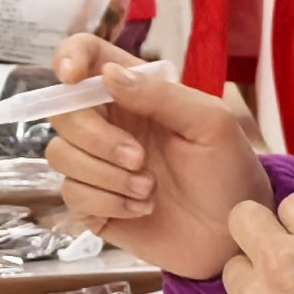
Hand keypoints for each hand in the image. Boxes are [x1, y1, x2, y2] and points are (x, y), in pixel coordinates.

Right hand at [39, 31, 268, 279]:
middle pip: (63, 113)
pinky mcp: (92, 204)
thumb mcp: (209, 123)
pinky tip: (141, 208)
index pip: (87, 58)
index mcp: (136, 94)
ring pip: (61, 155)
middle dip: (97, 138)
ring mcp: (97, 165)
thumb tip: (107, 74)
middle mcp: (110, 124)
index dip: (69, 58)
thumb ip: (160, 95)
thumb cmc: (229, 172)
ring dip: (106, 175)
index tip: (71, 79)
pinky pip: (72, 194)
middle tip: (139, 158)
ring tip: (150, 189)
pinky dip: (109, 202)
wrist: (232, 235)